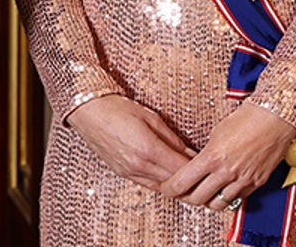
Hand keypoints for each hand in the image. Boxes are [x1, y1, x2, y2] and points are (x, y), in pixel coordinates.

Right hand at [64, 94, 194, 191]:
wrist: (87, 110)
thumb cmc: (116, 108)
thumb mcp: (150, 118)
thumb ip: (172, 138)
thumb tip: (190, 153)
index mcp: (148, 149)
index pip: (183, 170)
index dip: (198, 169)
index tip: (208, 164)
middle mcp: (139, 165)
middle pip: (175, 182)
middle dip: (191, 179)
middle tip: (203, 172)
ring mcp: (129, 172)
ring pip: (163, 187)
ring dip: (177, 183)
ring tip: (188, 174)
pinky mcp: (123, 173)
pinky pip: (149, 184)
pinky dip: (162, 181)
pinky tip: (168, 173)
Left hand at [159, 102, 294, 211]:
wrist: (273, 119)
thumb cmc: (245, 120)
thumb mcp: (215, 134)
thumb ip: (204, 155)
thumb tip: (195, 167)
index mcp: (212, 158)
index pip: (183, 182)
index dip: (170, 188)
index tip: (166, 188)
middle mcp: (227, 172)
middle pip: (197, 198)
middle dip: (185, 198)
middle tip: (180, 194)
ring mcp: (243, 180)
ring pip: (218, 204)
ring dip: (206, 201)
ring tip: (201, 194)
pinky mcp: (256, 183)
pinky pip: (237, 198)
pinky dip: (227, 197)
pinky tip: (222, 190)